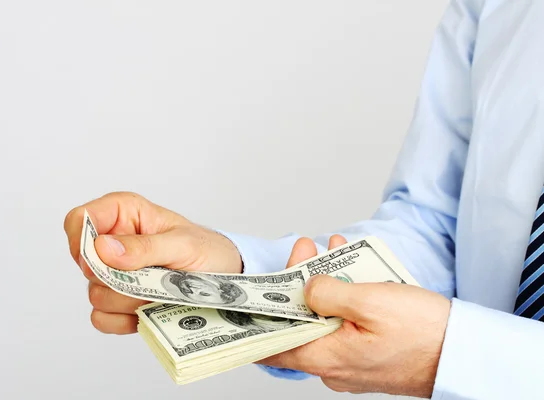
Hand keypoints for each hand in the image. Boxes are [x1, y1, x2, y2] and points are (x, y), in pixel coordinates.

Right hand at [63, 192, 242, 333]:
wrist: (224, 279)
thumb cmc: (206, 250)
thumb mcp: (183, 244)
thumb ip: (144, 246)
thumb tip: (103, 248)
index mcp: (122, 214)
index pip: (79, 220)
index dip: (83, 242)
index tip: (106, 260)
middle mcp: (112, 242)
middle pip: (85, 264)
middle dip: (118, 277)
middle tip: (151, 276)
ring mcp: (113, 274)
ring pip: (95, 294)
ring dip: (129, 300)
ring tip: (159, 292)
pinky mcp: (117, 303)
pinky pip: (101, 318)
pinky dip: (124, 320)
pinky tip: (149, 311)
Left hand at [259, 235, 450, 397]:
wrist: (463, 354)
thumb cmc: (423, 333)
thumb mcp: (370, 303)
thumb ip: (328, 294)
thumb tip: (306, 289)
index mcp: (325, 357)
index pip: (272, 345)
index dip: (258, 318)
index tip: (253, 293)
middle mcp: (332, 365)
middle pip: (299, 322)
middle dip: (297, 282)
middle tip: (304, 250)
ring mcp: (350, 361)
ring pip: (322, 319)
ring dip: (322, 285)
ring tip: (328, 251)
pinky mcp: (365, 353)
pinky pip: (344, 324)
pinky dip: (342, 297)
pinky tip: (350, 270)